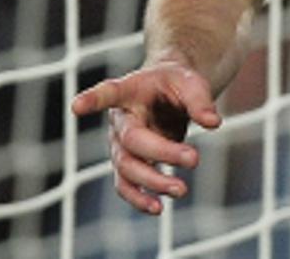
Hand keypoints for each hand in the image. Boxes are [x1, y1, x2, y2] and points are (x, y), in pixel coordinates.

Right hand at [71, 61, 221, 214]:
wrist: (169, 91)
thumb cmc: (176, 83)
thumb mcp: (191, 81)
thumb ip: (200, 100)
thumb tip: (212, 122)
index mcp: (130, 90)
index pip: (108, 93)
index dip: (92, 100)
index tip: (77, 106)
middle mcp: (120, 120)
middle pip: (131, 141)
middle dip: (161, 153)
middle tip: (194, 158)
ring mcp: (121, 144)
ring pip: (128, 168)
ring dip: (153, 181)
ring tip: (180, 190)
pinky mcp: (129, 161)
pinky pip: (128, 184)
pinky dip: (140, 198)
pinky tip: (157, 208)